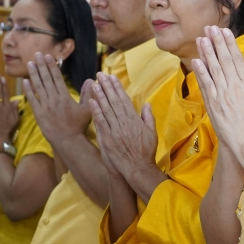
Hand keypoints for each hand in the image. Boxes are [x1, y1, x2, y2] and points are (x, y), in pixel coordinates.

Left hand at [24, 52, 92, 143]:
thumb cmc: (79, 125)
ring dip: (33, 74)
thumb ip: (88, 94)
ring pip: (38, 86)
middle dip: (41, 65)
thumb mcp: (87, 109)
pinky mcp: (38, 113)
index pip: (57, 77)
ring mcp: (44, 105)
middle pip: (46, 78)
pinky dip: (28, 90)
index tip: (48, 56)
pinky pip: (32, 99)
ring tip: (30, 63)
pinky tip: (25, 82)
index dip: (52, 66)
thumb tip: (91, 80)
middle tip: (37, 54)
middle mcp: (53, 98)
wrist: (67, 140)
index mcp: (64, 96)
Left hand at [89, 72, 163, 195]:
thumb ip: (148, 118)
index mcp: (135, 120)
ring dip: (100, 96)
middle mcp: (125, 123)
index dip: (118, 88)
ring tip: (95, 84)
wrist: (137, 169)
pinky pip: (101, 122)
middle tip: (101, 74)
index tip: (112, 77)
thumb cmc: (146, 152)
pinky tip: (91, 101)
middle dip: (107, 87)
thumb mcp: (152, 133)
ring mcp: (115, 131)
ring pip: (107, 109)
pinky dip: (96, 111)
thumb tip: (147, 104)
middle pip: (114, 101)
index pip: (125, 100)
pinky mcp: (107, 139)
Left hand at [193, 26, 243, 156]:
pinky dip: (201, 72)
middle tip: (210, 27)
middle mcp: (234, 86)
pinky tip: (196, 60)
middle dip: (216, 42)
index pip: (236, 59)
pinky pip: (206, 85)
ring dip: (206, 52)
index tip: (225, 31)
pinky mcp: (213, 104)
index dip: (229, 44)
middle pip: (223, 60)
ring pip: (213, 69)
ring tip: (201, 38)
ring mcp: (222, 95)